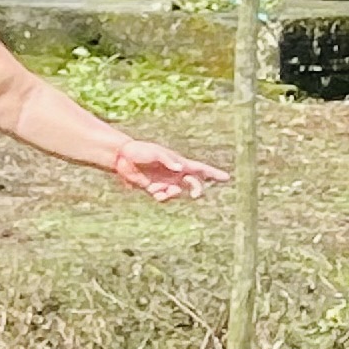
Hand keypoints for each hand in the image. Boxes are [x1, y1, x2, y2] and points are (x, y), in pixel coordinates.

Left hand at [111, 141, 227, 201]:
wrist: (122, 157)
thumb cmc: (141, 150)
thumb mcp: (156, 152)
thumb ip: (168, 161)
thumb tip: (181, 169)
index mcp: (179, 163)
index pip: (200, 169)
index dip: (213, 174)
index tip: (227, 178)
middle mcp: (175, 174)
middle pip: (194, 184)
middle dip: (198, 190)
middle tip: (196, 195)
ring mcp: (165, 182)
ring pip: (178, 193)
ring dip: (174, 194)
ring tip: (162, 191)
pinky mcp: (154, 189)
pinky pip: (163, 198)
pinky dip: (162, 198)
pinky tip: (155, 193)